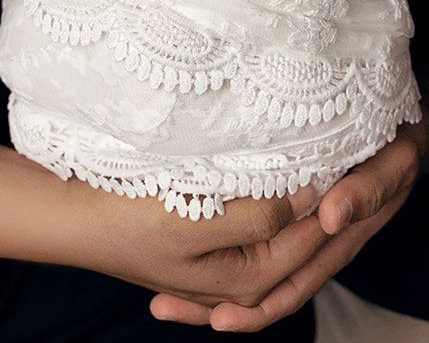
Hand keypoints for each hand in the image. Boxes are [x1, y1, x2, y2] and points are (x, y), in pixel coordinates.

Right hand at [64, 176, 335, 313]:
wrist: (74, 216)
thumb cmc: (131, 217)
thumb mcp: (201, 220)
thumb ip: (262, 215)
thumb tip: (312, 196)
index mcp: (248, 278)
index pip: (313, 235)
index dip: (336, 195)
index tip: (354, 151)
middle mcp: (241, 278)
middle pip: (300, 234)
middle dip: (325, 199)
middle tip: (348, 150)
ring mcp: (222, 261)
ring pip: (278, 227)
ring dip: (298, 197)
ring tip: (320, 158)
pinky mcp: (206, 239)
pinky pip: (253, 222)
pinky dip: (270, 200)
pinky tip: (278, 173)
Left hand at [151, 121, 428, 329]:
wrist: (411, 130)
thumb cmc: (400, 145)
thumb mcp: (391, 165)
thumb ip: (365, 190)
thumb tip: (329, 215)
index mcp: (336, 242)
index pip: (289, 288)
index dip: (253, 309)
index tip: (216, 319)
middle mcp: (314, 244)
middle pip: (260, 290)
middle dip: (212, 305)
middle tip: (162, 306)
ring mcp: (300, 230)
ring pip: (251, 271)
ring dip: (208, 286)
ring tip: (160, 291)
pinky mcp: (289, 208)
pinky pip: (253, 242)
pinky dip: (221, 251)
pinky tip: (187, 246)